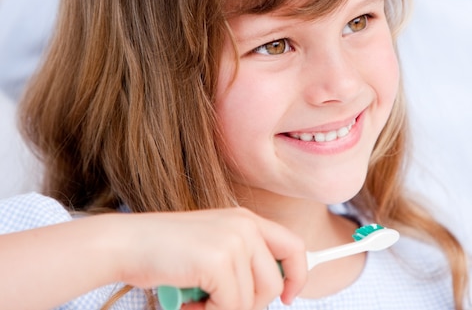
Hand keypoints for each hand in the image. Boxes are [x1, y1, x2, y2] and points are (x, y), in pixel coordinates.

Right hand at [112, 207, 306, 308]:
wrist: (126, 243)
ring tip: (197, 299)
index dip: (297, 275)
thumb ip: (241, 261)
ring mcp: (234, 240)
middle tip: (217, 304)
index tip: (285, 297)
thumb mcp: (213, 247)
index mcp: (246, 219)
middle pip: (273, 282)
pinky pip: (232, 306)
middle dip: (250, 305)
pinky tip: (188, 300)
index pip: (294, 246)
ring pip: (253, 300)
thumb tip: (272, 292)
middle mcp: (245, 225)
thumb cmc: (165, 252)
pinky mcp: (219, 259)